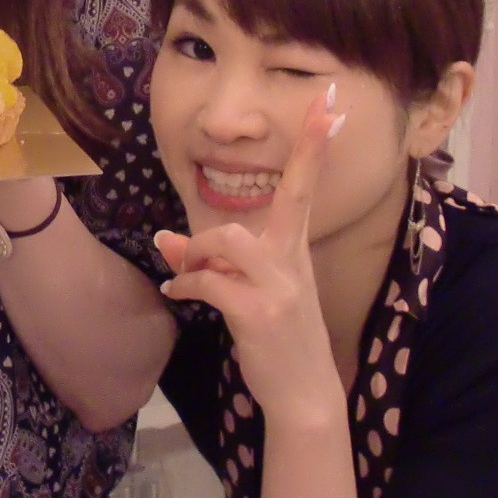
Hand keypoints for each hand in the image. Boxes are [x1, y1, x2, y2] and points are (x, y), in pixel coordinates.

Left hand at [152, 89, 342, 427]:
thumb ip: (214, 263)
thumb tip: (168, 240)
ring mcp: (279, 287)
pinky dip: (184, 283)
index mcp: (295, 251)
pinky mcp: (257, 313)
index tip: (329, 103)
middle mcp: (293, 262)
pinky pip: (208, 282)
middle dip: (301, 157)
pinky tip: (175, 292)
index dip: (315, 146)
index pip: (307, 190)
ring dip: (198, 249)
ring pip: (230, 239)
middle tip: (317, 110)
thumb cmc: (278, 339)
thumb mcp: (252, 293)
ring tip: (185, 269)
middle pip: (289, 199)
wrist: (302, 394)